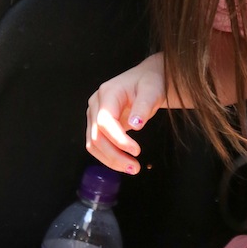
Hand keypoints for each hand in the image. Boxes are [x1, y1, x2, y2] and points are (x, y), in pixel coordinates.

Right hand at [86, 53, 165, 173]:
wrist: (147, 79)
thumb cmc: (150, 82)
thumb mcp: (152, 91)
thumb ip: (144, 106)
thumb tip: (136, 124)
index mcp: (108, 93)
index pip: (105, 122)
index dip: (118, 140)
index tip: (137, 151)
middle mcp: (96, 104)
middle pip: (96, 136)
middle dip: (114, 155)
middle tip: (134, 167)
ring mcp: (94, 115)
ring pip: (94, 144)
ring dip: (110, 160)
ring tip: (131, 168)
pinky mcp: (98, 125)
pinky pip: (98, 144)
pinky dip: (109, 156)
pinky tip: (124, 162)